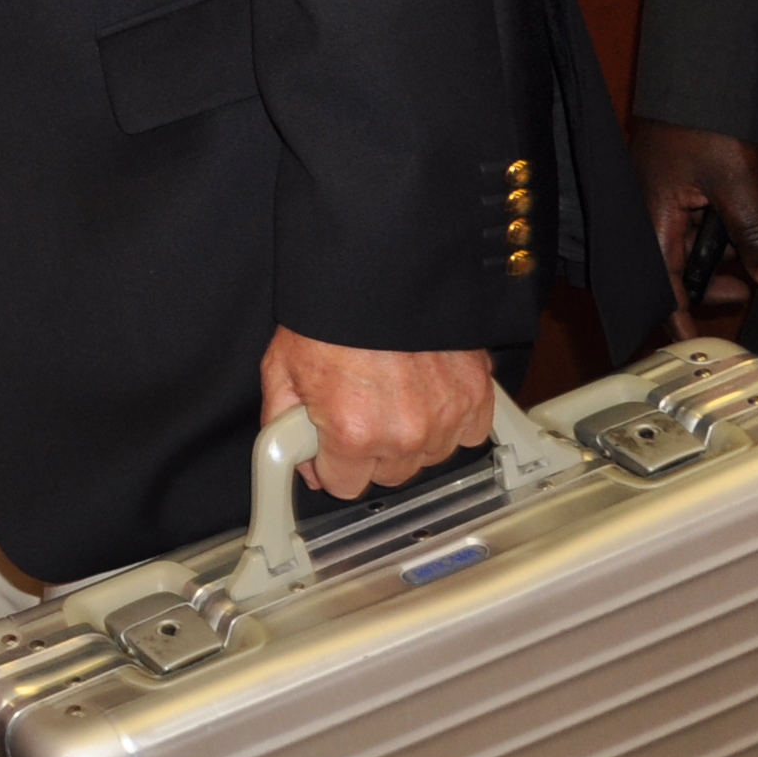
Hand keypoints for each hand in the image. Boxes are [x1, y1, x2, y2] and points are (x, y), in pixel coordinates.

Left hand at [259, 330, 492, 500]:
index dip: (331, 464)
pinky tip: (426, 392)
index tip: (330, 446)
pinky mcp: (476, 396)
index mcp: (353, 432)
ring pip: (427, 456)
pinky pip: (465, 432)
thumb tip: (301, 463)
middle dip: (369, 451)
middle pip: (388, 474)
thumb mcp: (281, 368)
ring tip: (391, 394)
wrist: (376, 270)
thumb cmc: (330, 314)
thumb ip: (283, 426)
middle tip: (358, 408)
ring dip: (410, 436)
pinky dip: (448, 418)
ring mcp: (445, 416)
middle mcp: (404, 433)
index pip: (345, 486)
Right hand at [632, 119, 757, 330]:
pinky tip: (746, 234)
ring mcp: (664, 201)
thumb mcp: (736, 181)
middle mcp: (651, 214)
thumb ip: (755, 233)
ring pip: (691, 249)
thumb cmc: (703, 122)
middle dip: (712, 287)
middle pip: (677, 271)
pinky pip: (696, 226)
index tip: (695, 345)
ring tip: (756, 260)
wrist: (698, 75)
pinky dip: (721, 236)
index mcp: (653, 219)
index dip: (679, 319)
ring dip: (722, 259)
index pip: (663, 286)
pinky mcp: (678, 189)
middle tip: (751, 292)